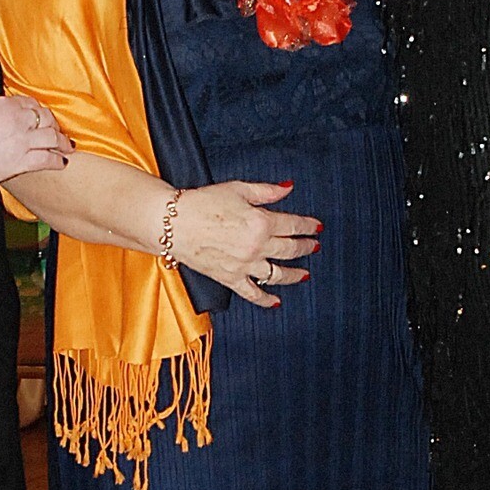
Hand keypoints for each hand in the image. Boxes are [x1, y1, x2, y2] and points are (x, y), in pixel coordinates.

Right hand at [0, 96, 73, 187]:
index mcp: (3, 104)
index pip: (28, 103)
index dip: (38, 111)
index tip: (40, 116)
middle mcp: (16, 119)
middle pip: (45, 118)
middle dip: (54, 124)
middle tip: (58, 130)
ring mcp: (21, 140)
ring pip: (51, 137)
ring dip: (62, 141)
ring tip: (67, 146)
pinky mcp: (20, 161)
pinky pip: (47, 158)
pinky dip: (58, 159)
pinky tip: (63, 161)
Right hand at [171, 181, 320, 308]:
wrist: (173, 223)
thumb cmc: (201, 203)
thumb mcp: (237, 189)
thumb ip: (266, 191)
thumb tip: (288, 188)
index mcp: (261, 222)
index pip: (294, 225)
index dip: (308, 226)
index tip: (316, 227)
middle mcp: (257, 246)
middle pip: (291, 250)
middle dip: (306, 247)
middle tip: (314, 246)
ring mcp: (245, 265)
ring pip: (278, 274)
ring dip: (295, 274)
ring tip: (304, 274)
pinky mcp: (231, 278)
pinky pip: (254, 293)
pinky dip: (267, 299)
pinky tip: (276, 301)